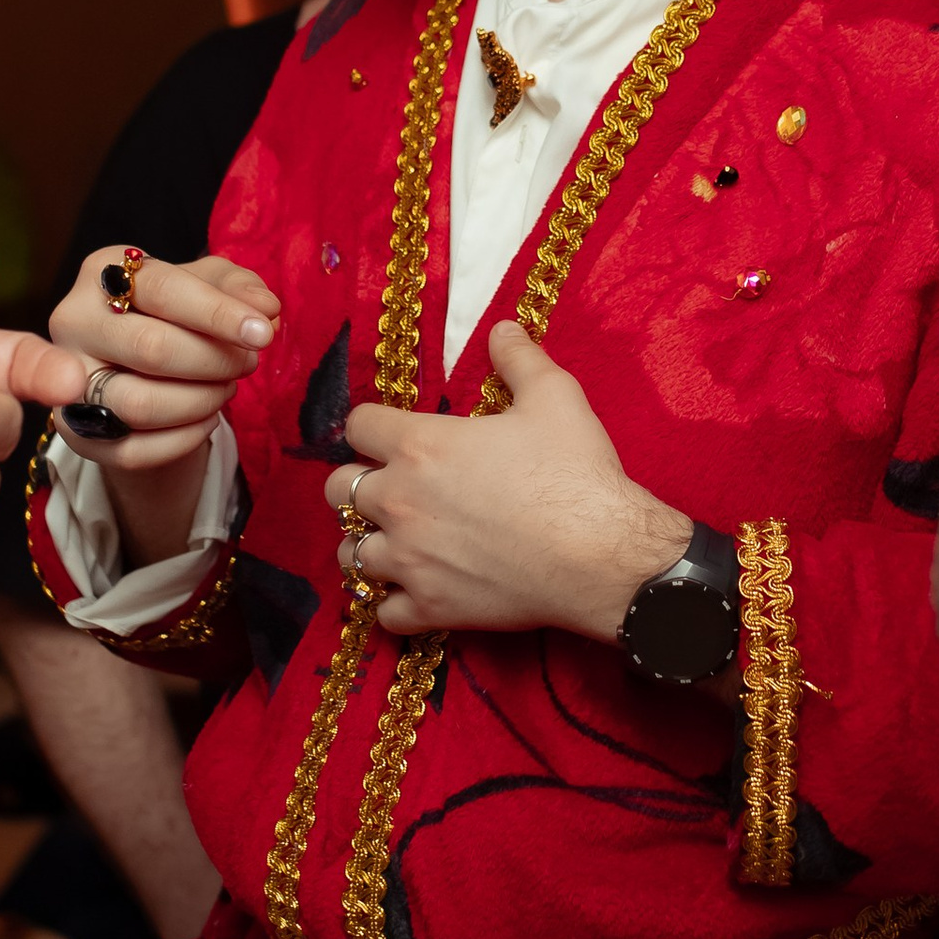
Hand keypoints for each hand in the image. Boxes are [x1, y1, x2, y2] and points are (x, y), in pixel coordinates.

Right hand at [49, 244, 278, 568]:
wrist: (136, 368)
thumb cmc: (176, 315)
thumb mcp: (209, 285)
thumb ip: (239, 288)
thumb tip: (264, 309)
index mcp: (102, 273)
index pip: (162, 289)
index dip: (218, 313)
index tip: (262, 333)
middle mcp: (72, 322)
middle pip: (150, 347)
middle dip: (215, 360)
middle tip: (248, 362)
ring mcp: (68, 382)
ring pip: (140, 404)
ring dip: (202, 400)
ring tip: (225, 387)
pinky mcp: (77, 434)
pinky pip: (136, 450)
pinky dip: (185, 438)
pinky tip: (206, 418)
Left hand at [326, 323, 689, 636]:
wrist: (601, 554)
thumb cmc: (575, 471)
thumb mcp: (554, 396)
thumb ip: (519, 358)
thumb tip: (503, 326)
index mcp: (419, 445)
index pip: (357, 424)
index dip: (373, 425)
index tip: (393, 433)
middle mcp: (399, 502)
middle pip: (336, 488)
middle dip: (357, 484)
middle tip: (393, 488)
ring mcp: (409, 560)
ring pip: (349, 554)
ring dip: (366, 544)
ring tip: (394, 542)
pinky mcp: (430, 607)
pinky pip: (384, 612)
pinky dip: (394, 603)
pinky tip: (417, 591)